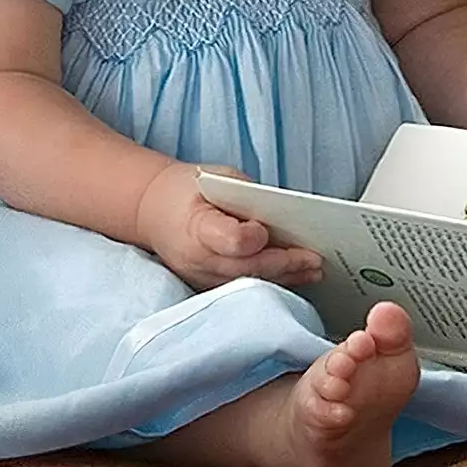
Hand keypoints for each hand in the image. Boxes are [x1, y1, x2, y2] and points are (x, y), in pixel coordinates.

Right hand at [135, 161, 324, 291]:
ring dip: (284, 279)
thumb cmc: (188, 189)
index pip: (230, 241)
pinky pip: (242, 289)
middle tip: (315, 261)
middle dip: (284, 264)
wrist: (151, 211)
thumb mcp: (216, 177)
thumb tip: (282, 215)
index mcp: (196, 225)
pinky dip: (269, 282)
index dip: (252, 238)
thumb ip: (246, 196)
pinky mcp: (206, 288)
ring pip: (248, 284)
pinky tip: (293, 277)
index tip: (267, 229)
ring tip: (312, 271)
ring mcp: (200, 278)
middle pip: (247, 268)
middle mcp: (197, 258)